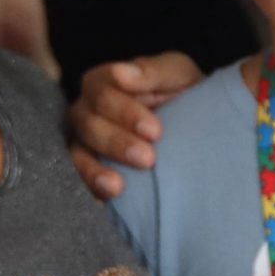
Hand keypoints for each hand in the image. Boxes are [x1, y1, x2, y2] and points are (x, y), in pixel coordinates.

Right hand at [65, 52, 201, 196]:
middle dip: (116, 142)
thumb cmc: (184, 95)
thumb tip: (123, 73)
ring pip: (76, 153)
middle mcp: (87, 111)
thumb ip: (153, 71)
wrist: (198, 130)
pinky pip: (78, 182)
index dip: (124, 110)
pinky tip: (106, 204)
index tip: (155, 131)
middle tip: (147, 159)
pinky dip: (90, 192)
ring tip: (118, 188)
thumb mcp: (179, 75)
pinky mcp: (87, 170)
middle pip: (87, 123)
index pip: (101, 91)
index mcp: (105, 83)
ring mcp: (83, 142)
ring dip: (94, 170)